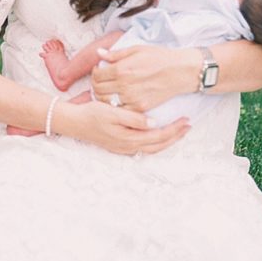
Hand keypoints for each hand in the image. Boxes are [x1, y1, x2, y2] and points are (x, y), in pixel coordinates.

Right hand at [59, 97, 189, 154]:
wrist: (74, 123)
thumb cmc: (92, 114)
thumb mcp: (112, 112)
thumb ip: (133, 118)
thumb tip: (153, 123)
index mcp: (128, 138)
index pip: (158, 136)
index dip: (174, 129)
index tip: (185, 120)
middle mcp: (128, 147)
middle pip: (158, 145)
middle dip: (175, 136)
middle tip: (188, 125)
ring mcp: (124, 148)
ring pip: (152, 148)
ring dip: (167, 140)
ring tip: (178, 131)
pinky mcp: (120, 146)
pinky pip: (144, 147)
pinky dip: (155, 142)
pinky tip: (158, 135)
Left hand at [91, 44, 198, 112]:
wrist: (179, 71)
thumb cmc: (159, 57)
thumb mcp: (136, 49)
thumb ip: (116, 54)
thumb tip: (99, 53)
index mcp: (122, 69)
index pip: (97, 75)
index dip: (95, 72)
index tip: (100, 70)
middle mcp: (124, 85)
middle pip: (98, 89)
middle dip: (96, 84)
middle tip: (102, 81)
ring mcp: (132, 98)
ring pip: (106, 101)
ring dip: (103, 95)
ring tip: (109, 89)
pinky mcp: (140, 107)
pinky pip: (120, 110)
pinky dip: (115, 105)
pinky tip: (119, 98)